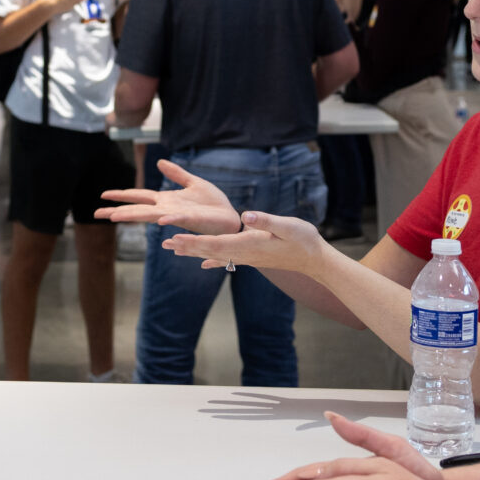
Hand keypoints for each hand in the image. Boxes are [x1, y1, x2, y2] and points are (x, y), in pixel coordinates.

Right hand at [98, 158, 238, 233]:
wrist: (231, 218)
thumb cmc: (214, 204)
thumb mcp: (193, 183)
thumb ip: (176, 174)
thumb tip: (158, 163)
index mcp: (166, 200)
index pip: (139, 197)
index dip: (121, 195)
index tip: (103, 195)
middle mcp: (167, 209)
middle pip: (137, 209)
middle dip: (116, 211)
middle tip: (96, 213)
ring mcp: (176, 215)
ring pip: (150, 215)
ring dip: (132, 216)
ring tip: (114, 217)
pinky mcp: (191, 218)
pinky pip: (176, 218)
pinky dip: (167, 217)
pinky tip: (158, 218)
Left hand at [162, 207, 327, 273]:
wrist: (314, 260)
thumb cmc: (304, 240)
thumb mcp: (288, 225)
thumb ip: (267, 220)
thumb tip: (246, 215)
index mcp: (250, 244)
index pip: (215, 244)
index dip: (194, 241)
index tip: (176, 239)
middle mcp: (245, 254)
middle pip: (210, 251)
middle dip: (187, 247)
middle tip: (164, 243)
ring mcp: (248, 258)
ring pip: (214, 255)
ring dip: (193, 252)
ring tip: (173, 249)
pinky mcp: (252, 257)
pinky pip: (226, 259)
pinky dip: (211, 259)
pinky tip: (202, 264)